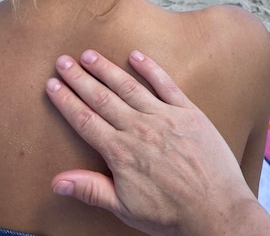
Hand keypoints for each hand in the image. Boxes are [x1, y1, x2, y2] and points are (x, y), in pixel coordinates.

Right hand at [46, 50, 269, 234]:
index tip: (52, 84)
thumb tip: (56, 182)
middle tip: (63, 61)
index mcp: (121, 152)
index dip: (66, 101)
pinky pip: (165, 85)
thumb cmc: (170, 214)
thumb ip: (91, 190)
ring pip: (128, 87)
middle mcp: (139, 128)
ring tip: (89, 54)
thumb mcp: (125, 208)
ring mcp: (164, 117)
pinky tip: (135, 55)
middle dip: (79, 78)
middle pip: (101, 98)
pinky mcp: (187, 112)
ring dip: (107, 69)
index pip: (85, 120)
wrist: (217, 210)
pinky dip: (150, 68)